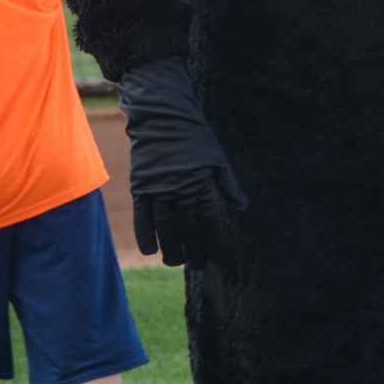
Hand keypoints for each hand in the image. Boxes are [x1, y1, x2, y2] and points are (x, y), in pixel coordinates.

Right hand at [119, 58, 246, 269]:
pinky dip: (145, 234)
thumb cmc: (195, 139)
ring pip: (165, 227)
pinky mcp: (141, 187)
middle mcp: (181, 190)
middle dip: (195, 250)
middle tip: (199, 265)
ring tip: (176, 262)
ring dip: (171, 248)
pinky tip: (150, 250)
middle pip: (188, 228)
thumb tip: (243, 208)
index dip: (215, 241)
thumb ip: (229, 186)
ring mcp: (159, 190)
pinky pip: (142, 216)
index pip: (210, 221)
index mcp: (202, 184)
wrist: (163, 118)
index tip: (220, 256)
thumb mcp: (218, 159)